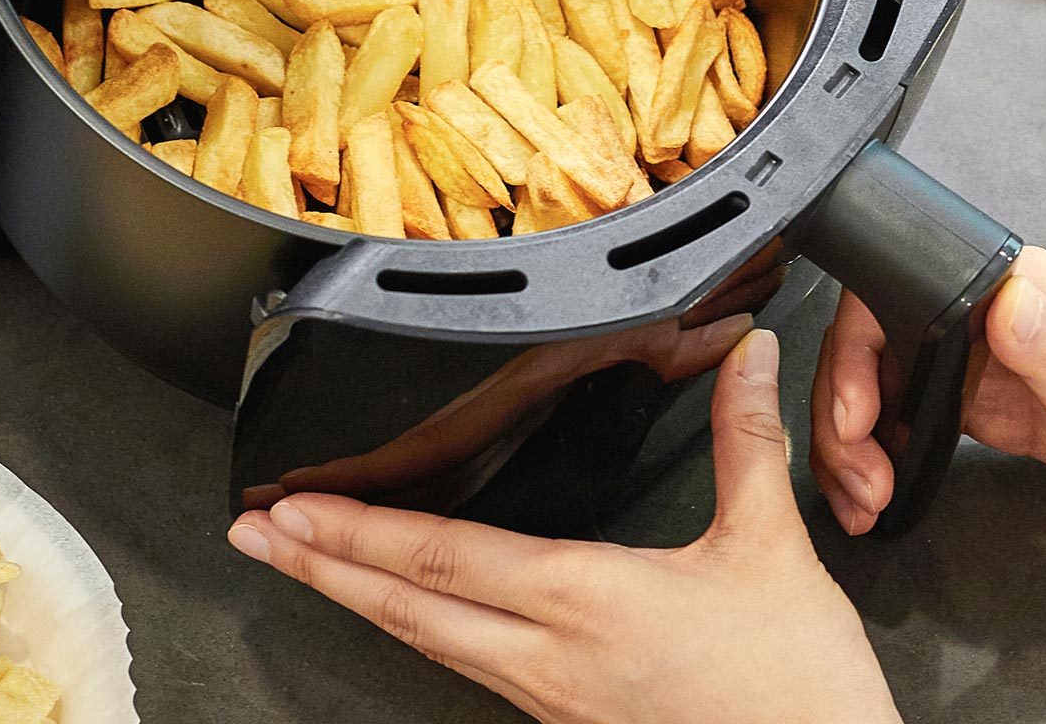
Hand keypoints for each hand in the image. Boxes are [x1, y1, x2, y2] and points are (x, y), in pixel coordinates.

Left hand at [227, 329, 899, 723]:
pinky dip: (417, 627)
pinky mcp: (568, 717)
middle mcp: (549, 655)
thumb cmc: (794, 689)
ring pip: (427, 641)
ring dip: (356, 595)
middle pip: (406, 607)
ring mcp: (551, 695)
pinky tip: (404, 611)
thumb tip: (750, 357)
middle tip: (250, 536)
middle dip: (319, 566)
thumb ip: (747, 445)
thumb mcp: (773, 551)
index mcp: (585, 600)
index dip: (357, 529)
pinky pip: (468, 665)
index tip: (291, 506)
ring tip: (299, 562)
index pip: (442, 557)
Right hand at [812, 247, 1045, 532]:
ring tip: (866, 498)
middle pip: (869, 345)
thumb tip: (999, 302)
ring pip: (878, 384)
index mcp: (1011, 287)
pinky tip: (884, 489)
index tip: (858, 420)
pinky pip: (909, 417)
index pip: (890, 297)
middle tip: (858, 480)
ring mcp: (978, 354)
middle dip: (843, 415)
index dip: (854, 359)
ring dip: (855, 441)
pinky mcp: (983, 396)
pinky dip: (883, 454)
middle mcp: (984, 311)